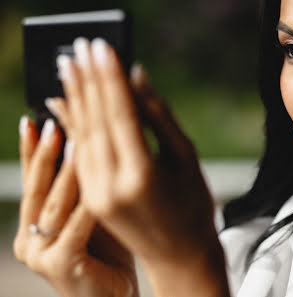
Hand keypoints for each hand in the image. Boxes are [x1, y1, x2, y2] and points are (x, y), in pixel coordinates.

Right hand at [13, 116, 138, 296]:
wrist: (116, 296)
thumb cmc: (108, 252)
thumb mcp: (90, 212)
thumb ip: (80, 184)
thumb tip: (80, 138)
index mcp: (33, 224)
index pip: (33, 178)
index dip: (33, 149)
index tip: (36, 119)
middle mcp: (28, 239)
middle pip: (38, 186)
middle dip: (46, 152)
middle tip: (54, 121)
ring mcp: (40, 254)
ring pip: (55, 203)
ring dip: (66, 171)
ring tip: (77, 140)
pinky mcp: (60, 265)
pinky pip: (76, 226)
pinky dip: (87, 202)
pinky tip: (100, 179)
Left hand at [46, 37, 228, 295]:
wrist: (180, 255)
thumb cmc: (194, 206)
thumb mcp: (186, 158)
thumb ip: (160, 116)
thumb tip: (138, 76)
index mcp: (143, 176)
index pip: (120, 114)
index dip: (110, 78)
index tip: (103, 48)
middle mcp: (112, 186)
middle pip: (95, 122)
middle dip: (88, 81)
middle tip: (81, 47)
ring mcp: (97, 195)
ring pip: (81, 136)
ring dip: (74, 98)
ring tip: (69, 66)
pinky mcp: (91, 198)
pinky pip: (78, 153)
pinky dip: (71, 125)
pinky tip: (62, 102)